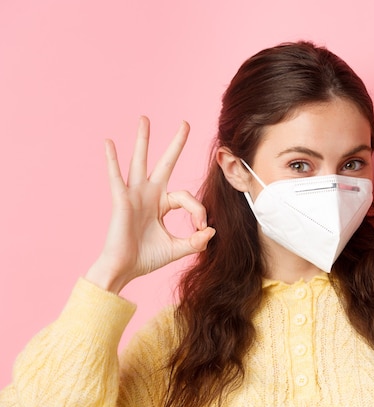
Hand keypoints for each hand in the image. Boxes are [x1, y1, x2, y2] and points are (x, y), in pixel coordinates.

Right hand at [85, 116, 214, 293]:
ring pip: (140, 161)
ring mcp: (134, 195)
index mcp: (162, 204)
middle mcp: (149, 194)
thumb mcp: (177, 248)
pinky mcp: (121, 200)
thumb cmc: (145, 258)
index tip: (201, 228)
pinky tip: (109, 143)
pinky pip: (116, 177)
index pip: (187, 197)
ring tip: (145, 118)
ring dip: (143, 140)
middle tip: (186, 122)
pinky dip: (112, 160)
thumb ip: (195, 241)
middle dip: (176, 144)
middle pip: (165, 163)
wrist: (123, 270)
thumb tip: (212, 231)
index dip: (198, 211)